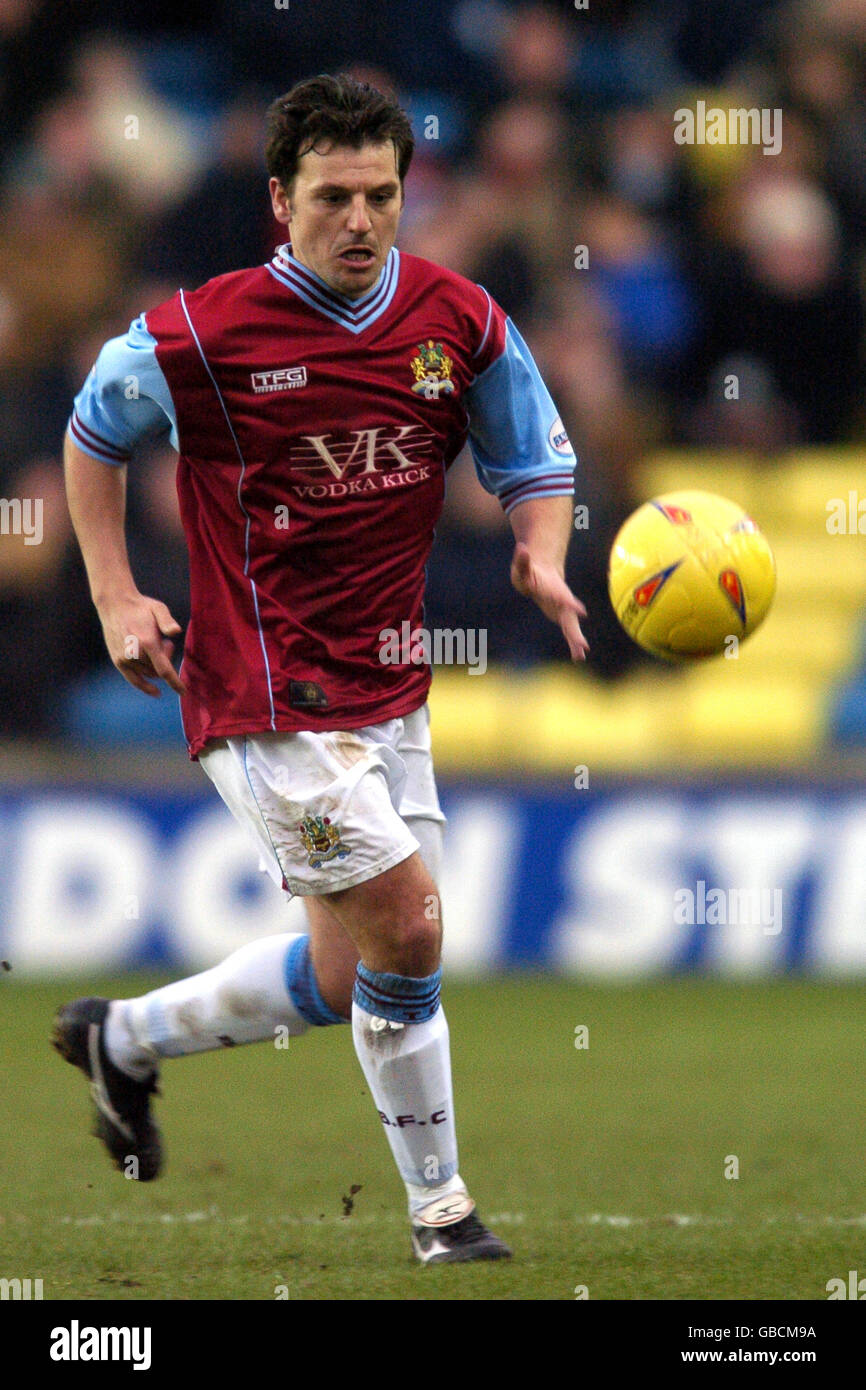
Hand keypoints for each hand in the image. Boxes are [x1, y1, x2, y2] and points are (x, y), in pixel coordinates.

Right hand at [97, 593, 186, 696]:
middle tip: (163, 642)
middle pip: (159, 669)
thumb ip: (167, 621)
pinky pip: (134, 679)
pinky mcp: (118, 661)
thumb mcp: (158, 608)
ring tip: (152, 645)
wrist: (115, 605)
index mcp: (147, 642)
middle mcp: (135, 653)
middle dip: (166, 659)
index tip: (184, 692)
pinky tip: (156, 692)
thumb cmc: (140, 607)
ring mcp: (125, 658)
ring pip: (148, 673)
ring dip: (155, 664)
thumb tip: (176, 631)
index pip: (164, 670)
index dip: (175, 682)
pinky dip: (145, 686)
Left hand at [510, 541, 589, 661]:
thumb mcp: (522, 565)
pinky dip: (574, 644)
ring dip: (576, 642)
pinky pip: (569, 632)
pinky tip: (578, 658)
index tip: (581, 612)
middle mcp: (563, 602)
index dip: (571, 604)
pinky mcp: (563, 618)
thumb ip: (522, 559)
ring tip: (581, 656)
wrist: (545, 574)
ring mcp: (564, 611)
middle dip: (575, 632)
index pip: (562, 597)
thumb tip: (522, 547)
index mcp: (554, 590)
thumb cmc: (530, 571)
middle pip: (570, 619)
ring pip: (572, 628)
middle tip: (583, 646)